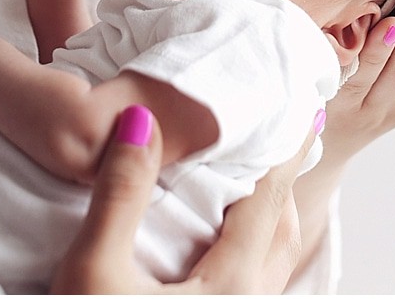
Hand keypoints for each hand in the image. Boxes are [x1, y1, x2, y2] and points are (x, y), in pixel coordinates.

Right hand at [50, 105, 316, 293]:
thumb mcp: (92, 272)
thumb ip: (120, 193)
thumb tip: (141, 120)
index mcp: (229, 290)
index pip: (267, 200)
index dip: (283, 149)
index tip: (301, 108)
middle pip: (280, 232)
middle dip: (281, 182)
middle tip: (279, 138)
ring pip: (271, 266)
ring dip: (268, 221)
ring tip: (254, 186)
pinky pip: (252, 288)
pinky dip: (251, 252)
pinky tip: (222, 247)